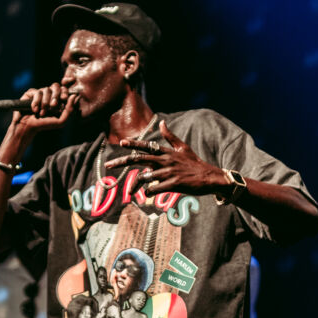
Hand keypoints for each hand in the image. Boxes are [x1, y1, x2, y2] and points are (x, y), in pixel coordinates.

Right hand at [12, 84, 77, 133]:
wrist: (28, 127)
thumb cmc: (45, 124)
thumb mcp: (61, 121)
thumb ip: (69, 109)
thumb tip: (74, 96)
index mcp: (57, 99)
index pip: (63, 89)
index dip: (64, 91)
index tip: (64, 98)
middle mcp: (49, 94)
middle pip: (55, 86)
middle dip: (55, 96)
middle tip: (53, 106)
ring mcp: (40, 93)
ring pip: (46, 90)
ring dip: (45, 103)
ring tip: (42, 113)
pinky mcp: (31, 93)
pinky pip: (36, 92)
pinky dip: (36, 102)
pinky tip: (35, 110)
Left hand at [104, 119, 224, 195]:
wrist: (209, 177)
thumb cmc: (194, 163)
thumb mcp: (183, 147)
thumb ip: (170, 136)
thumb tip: (161, 123)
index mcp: (166, 152)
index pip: (147, 146)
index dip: (134, 144)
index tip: (122, 142)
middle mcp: (165, 160)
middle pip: (139, 159)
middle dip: (122, 161)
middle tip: (109, 165)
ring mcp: (169, 172)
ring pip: (145, 177)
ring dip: (137, 185)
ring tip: (132, 192)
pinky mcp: (174, 184)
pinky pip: (155, 188)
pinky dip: (149, 192)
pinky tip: (147, 195)